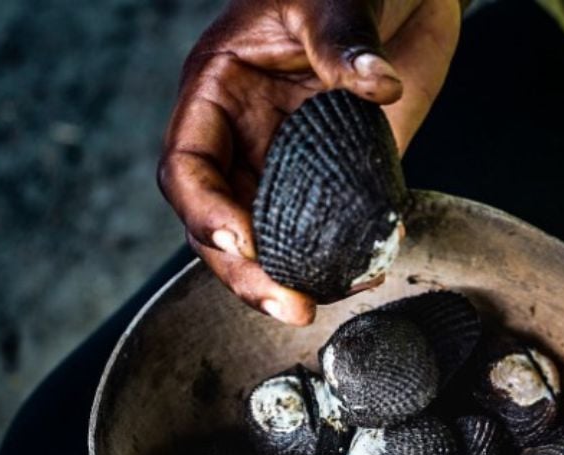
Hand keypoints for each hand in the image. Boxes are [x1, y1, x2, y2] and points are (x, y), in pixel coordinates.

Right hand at [158, 0, 460, 324]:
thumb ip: (345, 40)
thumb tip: (376, 88)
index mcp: (220, 91)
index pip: (188, 169)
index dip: (207, 214)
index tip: (244, 245)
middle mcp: (247, 135)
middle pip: (220, 221)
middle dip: (246, 270)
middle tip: (287, 304)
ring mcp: (291, 160)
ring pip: (269, 236)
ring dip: (287, 276)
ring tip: (319, 301)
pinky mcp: (338, 174)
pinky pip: (327, 226)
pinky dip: (337, 255)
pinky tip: (363, 270)